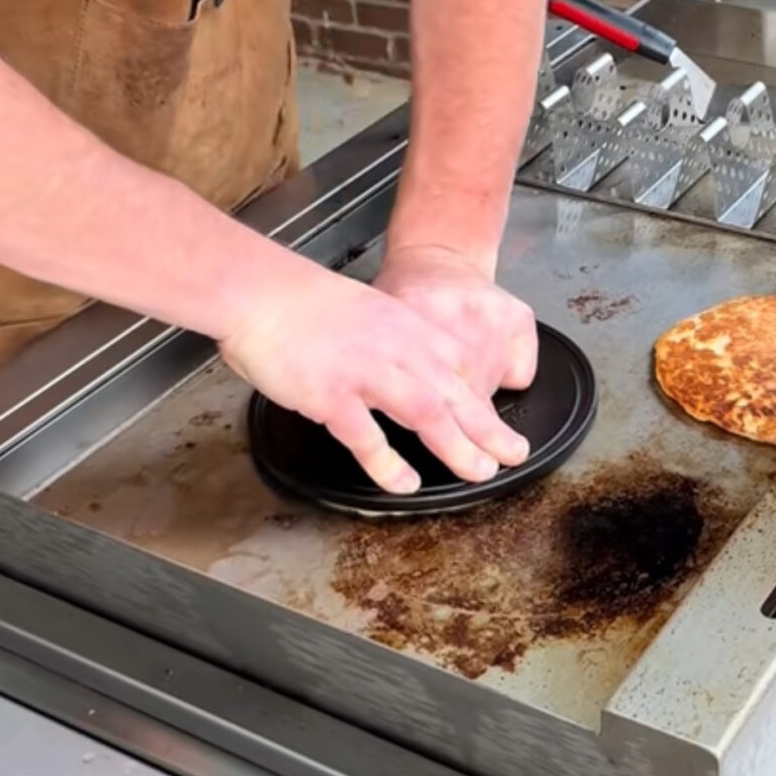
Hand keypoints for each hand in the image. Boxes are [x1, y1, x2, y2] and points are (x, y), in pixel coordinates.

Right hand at [219, 256, 530, 495]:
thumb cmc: (305, 303)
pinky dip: (388, 461)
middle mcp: (395, 348)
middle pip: (455, 392)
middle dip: (489, 428)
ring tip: (479, 473)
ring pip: (425, 412)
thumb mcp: (368, 311)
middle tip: (514, 454)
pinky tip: (405, 484)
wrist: (261, 291)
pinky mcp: (331, 393)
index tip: (501, 422)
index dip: (486, 396)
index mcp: (405, 327)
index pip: (460, 365)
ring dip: (457, 445)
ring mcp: (365, 371)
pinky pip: (366, 434)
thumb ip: (392, 339)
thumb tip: (406, 368)